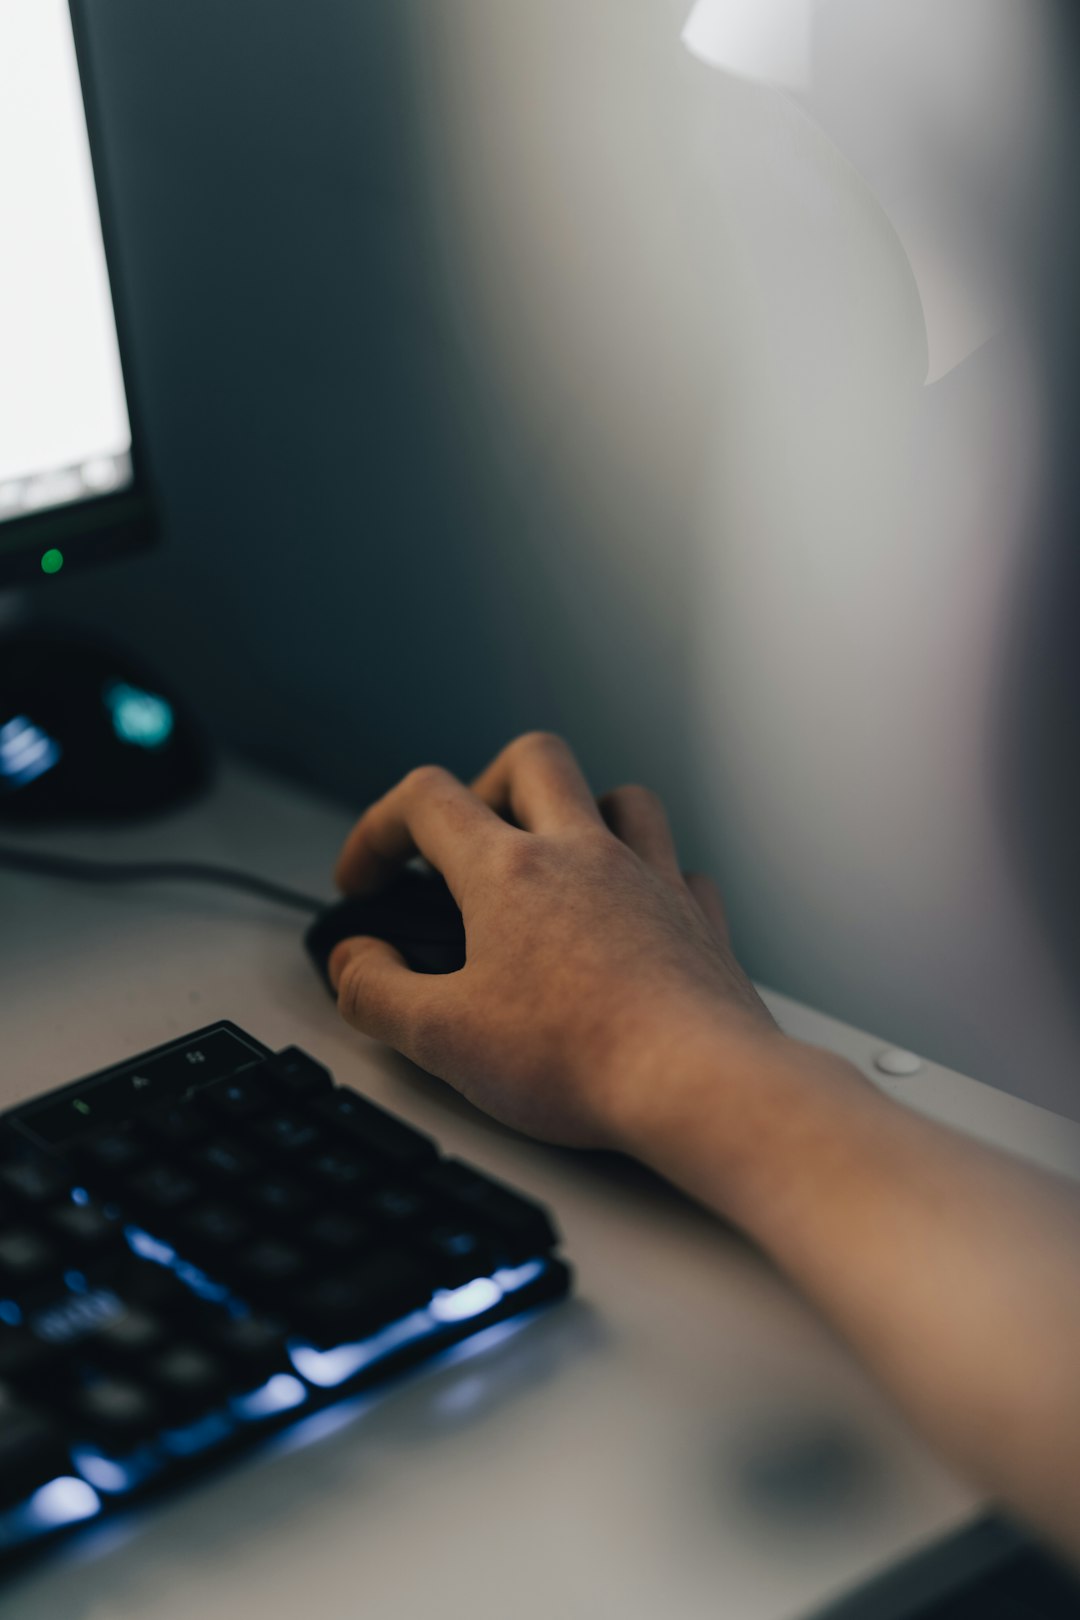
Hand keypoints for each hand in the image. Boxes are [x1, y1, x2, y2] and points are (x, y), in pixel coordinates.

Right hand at [330, 732, 781, 1148]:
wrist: (696, 1084)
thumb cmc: (577, 1059)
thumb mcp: (442, 1037)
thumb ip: (376, 991)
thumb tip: (352, 961)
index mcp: (509, 872)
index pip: (425, 800)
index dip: (377, 829)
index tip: (365, 881)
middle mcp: (585, 855)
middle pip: (532, 760)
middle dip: (484, 784)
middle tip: (463, 843)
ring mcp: (651, 880)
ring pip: (621, 797)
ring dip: (580, 811)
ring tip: (553, 862)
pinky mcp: (699, 921)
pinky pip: (678, 867)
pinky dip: (650, 876)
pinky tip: (632, 913)